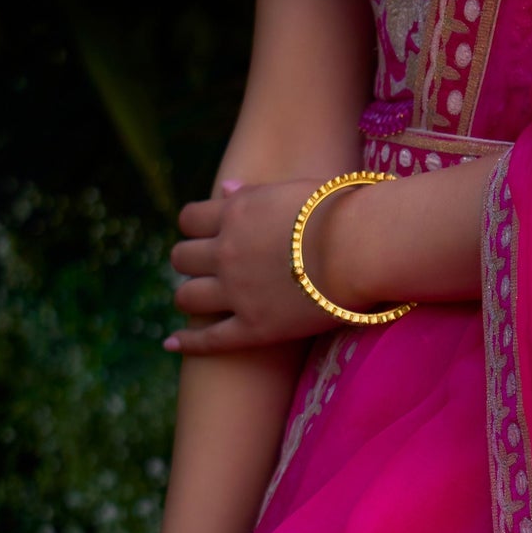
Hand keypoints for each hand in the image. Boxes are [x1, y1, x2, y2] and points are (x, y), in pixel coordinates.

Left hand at [167, 178, 346, 353]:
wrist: (361, 249)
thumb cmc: (338, 213)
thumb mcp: (290, 192)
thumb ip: (253, 193)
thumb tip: (224, 188)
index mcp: (234, 213)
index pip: (189, 218)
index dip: (193, 228)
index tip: (202, 236)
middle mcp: (227, 251)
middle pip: (182, 257)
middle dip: (189, 262)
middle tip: (202, 270)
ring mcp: (237, 292)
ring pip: (187, 296)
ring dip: (188, 296)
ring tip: (196, 300)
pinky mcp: (254, 328)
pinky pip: (209, 339)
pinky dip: (186, 342)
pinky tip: (170, 343)